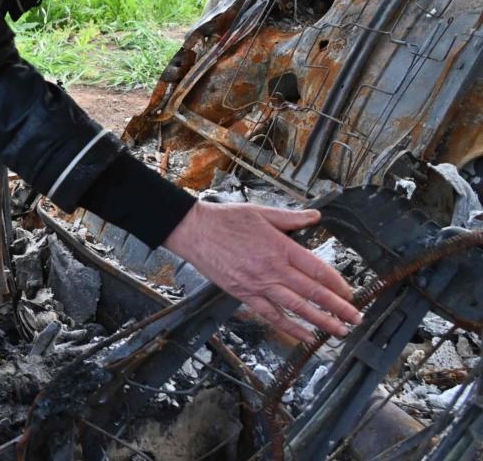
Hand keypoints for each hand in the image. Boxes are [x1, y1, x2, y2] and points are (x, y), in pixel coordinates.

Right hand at [163, 200, 362, 342]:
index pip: (317, 269)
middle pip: (313, 292)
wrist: (194, 231)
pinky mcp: (244, 294)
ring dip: (320, 322)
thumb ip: (291, 218)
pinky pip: (271, 315)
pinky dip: (289, 327)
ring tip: (338, 331)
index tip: (350, 293)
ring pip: (297, 308)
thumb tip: (315, 216)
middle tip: (356, 318)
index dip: (337, 284)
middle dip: (338, 308)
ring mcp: (259, 284)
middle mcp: (273, 269)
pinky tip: (304, 336)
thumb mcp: (262, 212)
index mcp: (280, 247)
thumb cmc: (225, 219)